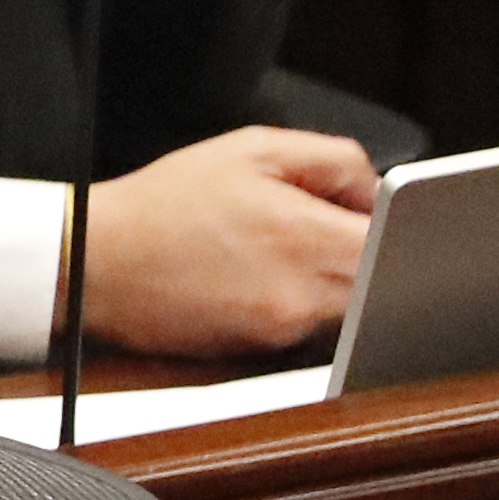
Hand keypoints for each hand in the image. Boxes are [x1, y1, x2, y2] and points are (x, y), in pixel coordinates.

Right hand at [77, 127, 377, 357]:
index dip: (401, 227)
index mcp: (307, 235)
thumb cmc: (162, 203)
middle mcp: (305, 293)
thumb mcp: (250, 147)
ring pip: (352, 309)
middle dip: (369, 254)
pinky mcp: (264, 352)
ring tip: (280, 251)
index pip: (402, 245)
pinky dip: (301, 304)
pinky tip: (257, 279)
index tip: (378, 214)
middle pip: (386, 282)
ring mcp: (285, 328)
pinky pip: (312, 328)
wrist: (95, 261)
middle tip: (322, 228)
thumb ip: (332, 158)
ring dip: (336, 282)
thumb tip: (378, 190)